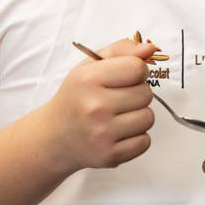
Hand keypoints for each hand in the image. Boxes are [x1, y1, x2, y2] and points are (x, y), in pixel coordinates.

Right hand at [40, 38, 157, 172]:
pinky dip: (137, 137)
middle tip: (119, 98)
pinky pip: (145, 142)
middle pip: (146, 94)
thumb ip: (123, 49)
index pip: (138, 69)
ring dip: (139, 115)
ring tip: (119, 115)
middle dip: (138, 93)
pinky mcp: (109, 156)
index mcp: (89, 79)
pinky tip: (118, 132)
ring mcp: (102, 134)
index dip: (138, 70)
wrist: (53, 137)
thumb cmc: (77, 96)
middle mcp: (94, 107)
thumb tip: (151, 49)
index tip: (127, 76)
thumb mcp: (91, 64)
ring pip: (148, 118)